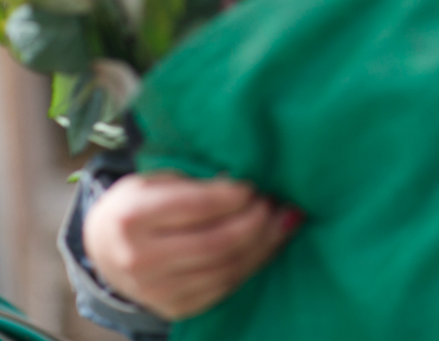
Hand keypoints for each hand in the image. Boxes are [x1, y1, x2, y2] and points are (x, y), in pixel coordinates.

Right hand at [83, 173, 300, 319]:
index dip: (237, 195)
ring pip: (229, 267)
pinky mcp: (176, 307)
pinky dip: (254, 262)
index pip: (200, 206)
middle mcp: (140, 259)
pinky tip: (270, 242)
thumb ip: (196, 181)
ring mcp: (157, 290)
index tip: (255, 184)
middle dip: (258, 220)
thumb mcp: (155, 180)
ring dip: (266, 242)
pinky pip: (227, 286)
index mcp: (132, 218)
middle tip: (276, 201)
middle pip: (219, 242)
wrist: (104, 249)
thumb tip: (249, 181)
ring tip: (284, 219)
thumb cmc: (139, 204)